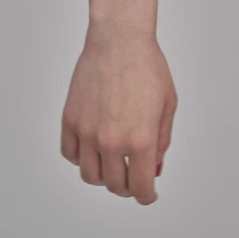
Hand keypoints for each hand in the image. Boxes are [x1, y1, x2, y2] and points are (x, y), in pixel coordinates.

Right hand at [60, 25, 177, 205]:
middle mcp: (111, 141)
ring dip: (103, 177)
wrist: (119, 41)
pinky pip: (70, 154)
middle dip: (127, 186)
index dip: (146, 196)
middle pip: (115, 185)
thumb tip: (153, 166)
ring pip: (90, 175)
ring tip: (113, 165)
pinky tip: (93, 150)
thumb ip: (162, 140)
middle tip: (133, 177)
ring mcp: (87, 132)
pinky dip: (81, 159)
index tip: (147, 195)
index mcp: (140, 139)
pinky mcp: (70, 120)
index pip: (140, 187)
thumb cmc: (147, 67)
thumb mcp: (168, 105)